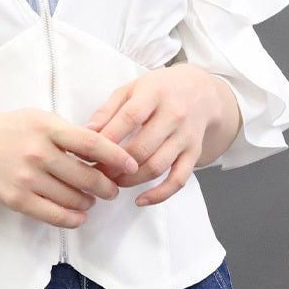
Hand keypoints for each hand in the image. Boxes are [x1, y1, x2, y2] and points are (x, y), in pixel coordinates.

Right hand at [0, 108, 138, 227]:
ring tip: (92, 199)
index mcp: (47, 127)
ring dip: (90, 202)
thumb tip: (101, 150)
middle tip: (112, 189)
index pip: (92, 144)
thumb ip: (66, 132)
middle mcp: (39, 152)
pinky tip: (80, 215)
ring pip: (74, 198)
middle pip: (87, 176)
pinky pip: (55, 215)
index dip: (117, 157)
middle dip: (107, 187)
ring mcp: (28, 178)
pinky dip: (74, 218)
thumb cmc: (5, 130)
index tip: (132, 165)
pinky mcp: (18, 199)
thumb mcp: (37, 118)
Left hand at [85, 65, 223, 206]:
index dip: (107, 139)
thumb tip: (87, 131)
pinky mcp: (195, 153)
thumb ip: (108, 109)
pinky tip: (141, 200)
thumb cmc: (159, 90)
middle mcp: (174, 114)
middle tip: (97, 172)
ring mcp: (186, 136)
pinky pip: (179, 179)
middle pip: (142, 147)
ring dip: (130, 180)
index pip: (129, 118)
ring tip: (112, 182)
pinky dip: (160, 194)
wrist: (201, 91)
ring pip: (157, 166)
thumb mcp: (131, 89)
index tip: (88, 153)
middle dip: (115, 165)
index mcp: (155, 94)